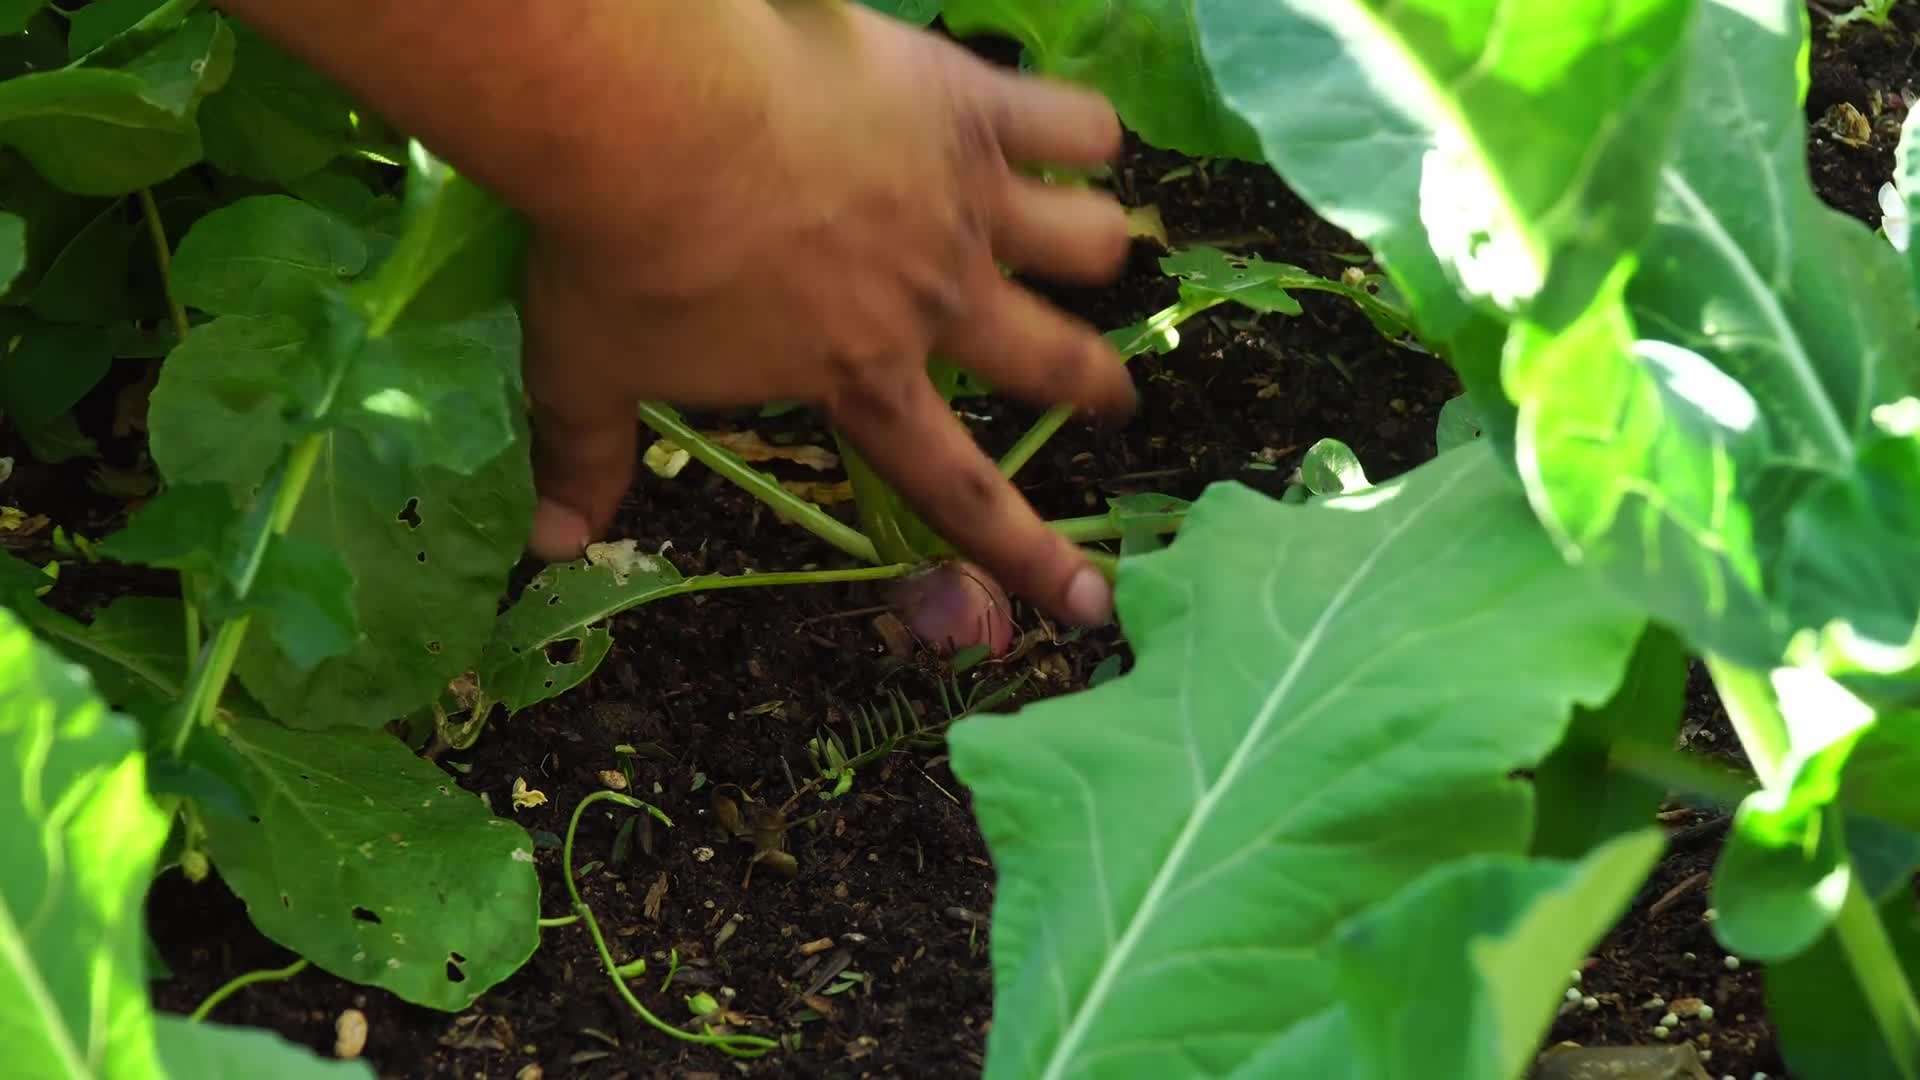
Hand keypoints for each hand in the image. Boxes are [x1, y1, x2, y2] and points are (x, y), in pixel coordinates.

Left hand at [519, 3, 1135, 626]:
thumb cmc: (623, 253)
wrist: (654, 117)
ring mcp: (965, 201)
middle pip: (1054, 359)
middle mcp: (938, 301)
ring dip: (1093, 245)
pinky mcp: (967, 108)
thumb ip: (584, 455)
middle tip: (1116, 396)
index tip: (1093, 601)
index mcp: (862, 376)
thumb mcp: (587, 368)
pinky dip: (1086, 132)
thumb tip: (549, 548)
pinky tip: (1085, 133)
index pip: (961, 493)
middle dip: (1098, 385)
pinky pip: (1070, 124)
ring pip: (1086, 239)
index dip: (1031, 557)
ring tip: (1091, 239)